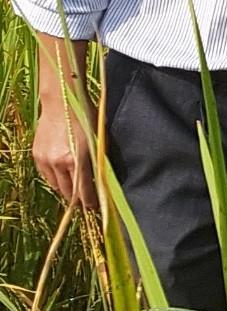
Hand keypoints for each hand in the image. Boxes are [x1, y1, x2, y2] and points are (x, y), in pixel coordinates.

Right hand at [33, 93, 97, 210]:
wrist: (61, 101)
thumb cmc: (87, 116)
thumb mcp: (100, 138)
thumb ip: (100, 159)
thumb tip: (103, 177)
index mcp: (78, 159)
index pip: (84, 190)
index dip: (89, 202)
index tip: (94, 208)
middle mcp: (60, 163)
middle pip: (69, 191)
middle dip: (78, 200)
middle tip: (85, 204)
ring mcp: (46, 160)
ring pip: (56, 185)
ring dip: (66, 190)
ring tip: (75, 192)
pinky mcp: (38, 156)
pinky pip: (47, 176)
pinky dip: (56, 180)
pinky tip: (63, 178)